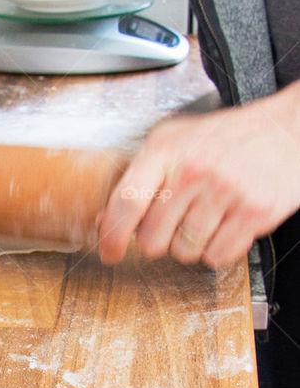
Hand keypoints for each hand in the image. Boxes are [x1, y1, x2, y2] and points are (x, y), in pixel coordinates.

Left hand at [97, 85, 299, 266]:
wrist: (286, 130)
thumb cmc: (225, 138)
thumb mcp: (173, 142)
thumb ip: (138, 178)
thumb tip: (105, 221)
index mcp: (166, 149)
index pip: (127, 201)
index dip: (112, 235)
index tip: (109, 251)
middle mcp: (194, 170)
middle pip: (152, 239)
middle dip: (158, 239)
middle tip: (175, 221)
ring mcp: (225, 191)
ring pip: (184, 252)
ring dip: (191, 244)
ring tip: (206, 216)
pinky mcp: (254, 212)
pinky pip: (217, 257)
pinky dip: (218, 249)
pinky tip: (225, 224)